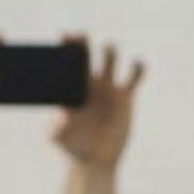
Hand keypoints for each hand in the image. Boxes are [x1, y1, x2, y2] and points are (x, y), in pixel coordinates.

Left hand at [50, 38, 144, 170]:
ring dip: (109, 51)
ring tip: (108, 49)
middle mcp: (88, 85)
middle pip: (86, 56)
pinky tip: (136, 64)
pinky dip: (137, 67)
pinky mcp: (126, 96)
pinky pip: (134, 76)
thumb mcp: (61, 140)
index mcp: (70, 90)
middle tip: (79, 34)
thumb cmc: (74, 148)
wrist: (97, 159)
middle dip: (83, 44)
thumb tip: (58, 117)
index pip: (65, 65)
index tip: (62, 39)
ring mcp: (108, 89)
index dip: (64, 51)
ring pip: (110, 61)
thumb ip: (57, 129)